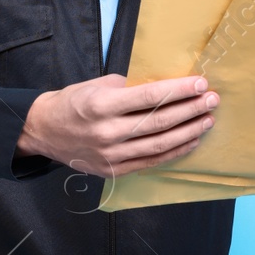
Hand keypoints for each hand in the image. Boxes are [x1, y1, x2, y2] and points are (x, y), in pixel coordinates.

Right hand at [15, 74, 218, 178]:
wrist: (43, 131)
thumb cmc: (72, 102)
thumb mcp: (97, 85)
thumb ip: (129, 88)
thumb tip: (166, 87)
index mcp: (101, 105)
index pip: (149, 97)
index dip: (179, 90)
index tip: (200, 83)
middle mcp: (106, 132)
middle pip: (159, 122)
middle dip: (190, 110)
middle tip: (211, 100)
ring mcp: (110, 155)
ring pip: (159, 145)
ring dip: (188, 132)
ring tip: (207, 120)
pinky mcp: (113, 171)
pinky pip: (150, 162)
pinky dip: (174, 152)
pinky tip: (190, 140)